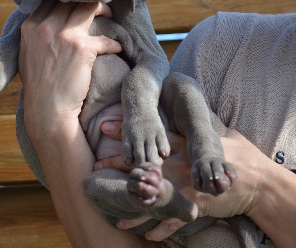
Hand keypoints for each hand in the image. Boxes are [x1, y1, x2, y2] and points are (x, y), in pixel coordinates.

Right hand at [18, 0, 121, 141]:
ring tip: (111, 16)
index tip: (79, 0)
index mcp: (30, 27)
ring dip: (104, 9)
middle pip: (71, 0)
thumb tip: (47, 20)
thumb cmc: (39, 87)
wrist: (47, 112)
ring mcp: (64, 36)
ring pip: (89, 8)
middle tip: (99, 6)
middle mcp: (45, 27)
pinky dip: (114, 43)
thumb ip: (36, 34)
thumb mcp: (28, 55)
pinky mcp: (82, 49)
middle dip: (87, 0)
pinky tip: (117, 49)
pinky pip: (105, 39)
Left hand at [98, 121, 261, 240]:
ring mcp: (185, 185)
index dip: (127, 131)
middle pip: (142, 165)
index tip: (104, 126)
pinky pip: (172, 219)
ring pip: (152, 195)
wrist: (255, 180)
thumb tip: (188, 117)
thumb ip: (196, 130)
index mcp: (182, 146)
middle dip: (117, 167)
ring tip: (116, 215)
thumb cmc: (236, 154)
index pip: (149, 136)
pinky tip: (146, 234)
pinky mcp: (194, 204)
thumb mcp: (215, 136)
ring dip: (133, 206)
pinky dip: (159, 228)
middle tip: (95, 169)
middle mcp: (178, 164)